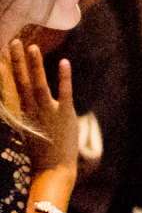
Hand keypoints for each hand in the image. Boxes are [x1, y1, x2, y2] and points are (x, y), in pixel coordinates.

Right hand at [4, 41, 75, 171]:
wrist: (52, 170)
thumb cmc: (40, 151)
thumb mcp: (27, 130)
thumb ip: (24, 114)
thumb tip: (20, 101)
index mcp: (21, 113)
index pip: (13, 87)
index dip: (8, 70)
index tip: (4, 53)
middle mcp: (31, 110)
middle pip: (21, 82)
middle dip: (17, 62)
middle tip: (14, 42)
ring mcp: (47, 111)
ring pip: (39, 84)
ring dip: (35, 66)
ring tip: (32, 47)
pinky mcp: (65, 114)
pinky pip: (65, 92)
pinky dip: (64, 78)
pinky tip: (64, 62)